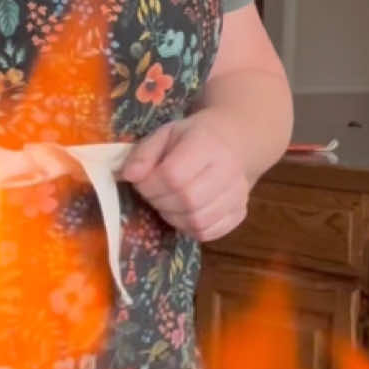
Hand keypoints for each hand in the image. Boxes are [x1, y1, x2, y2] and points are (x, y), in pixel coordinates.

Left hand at [119, 111, 249, 241]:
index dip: (150, 185)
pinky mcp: (240, 213)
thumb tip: (129, 176)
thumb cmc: (192, 139)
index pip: (174, 175)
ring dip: (173, 217)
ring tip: (168, 203)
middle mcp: (229, 171)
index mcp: (207, 145)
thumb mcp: (164, 135)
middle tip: (154, 194)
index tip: (142, 182)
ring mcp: (238, 195)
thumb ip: (143, 154)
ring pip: (198, 221)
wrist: (231, 142)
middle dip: (160, 202)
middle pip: (188, 200)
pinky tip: (183, 212)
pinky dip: (188, 228)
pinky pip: (208, 233)